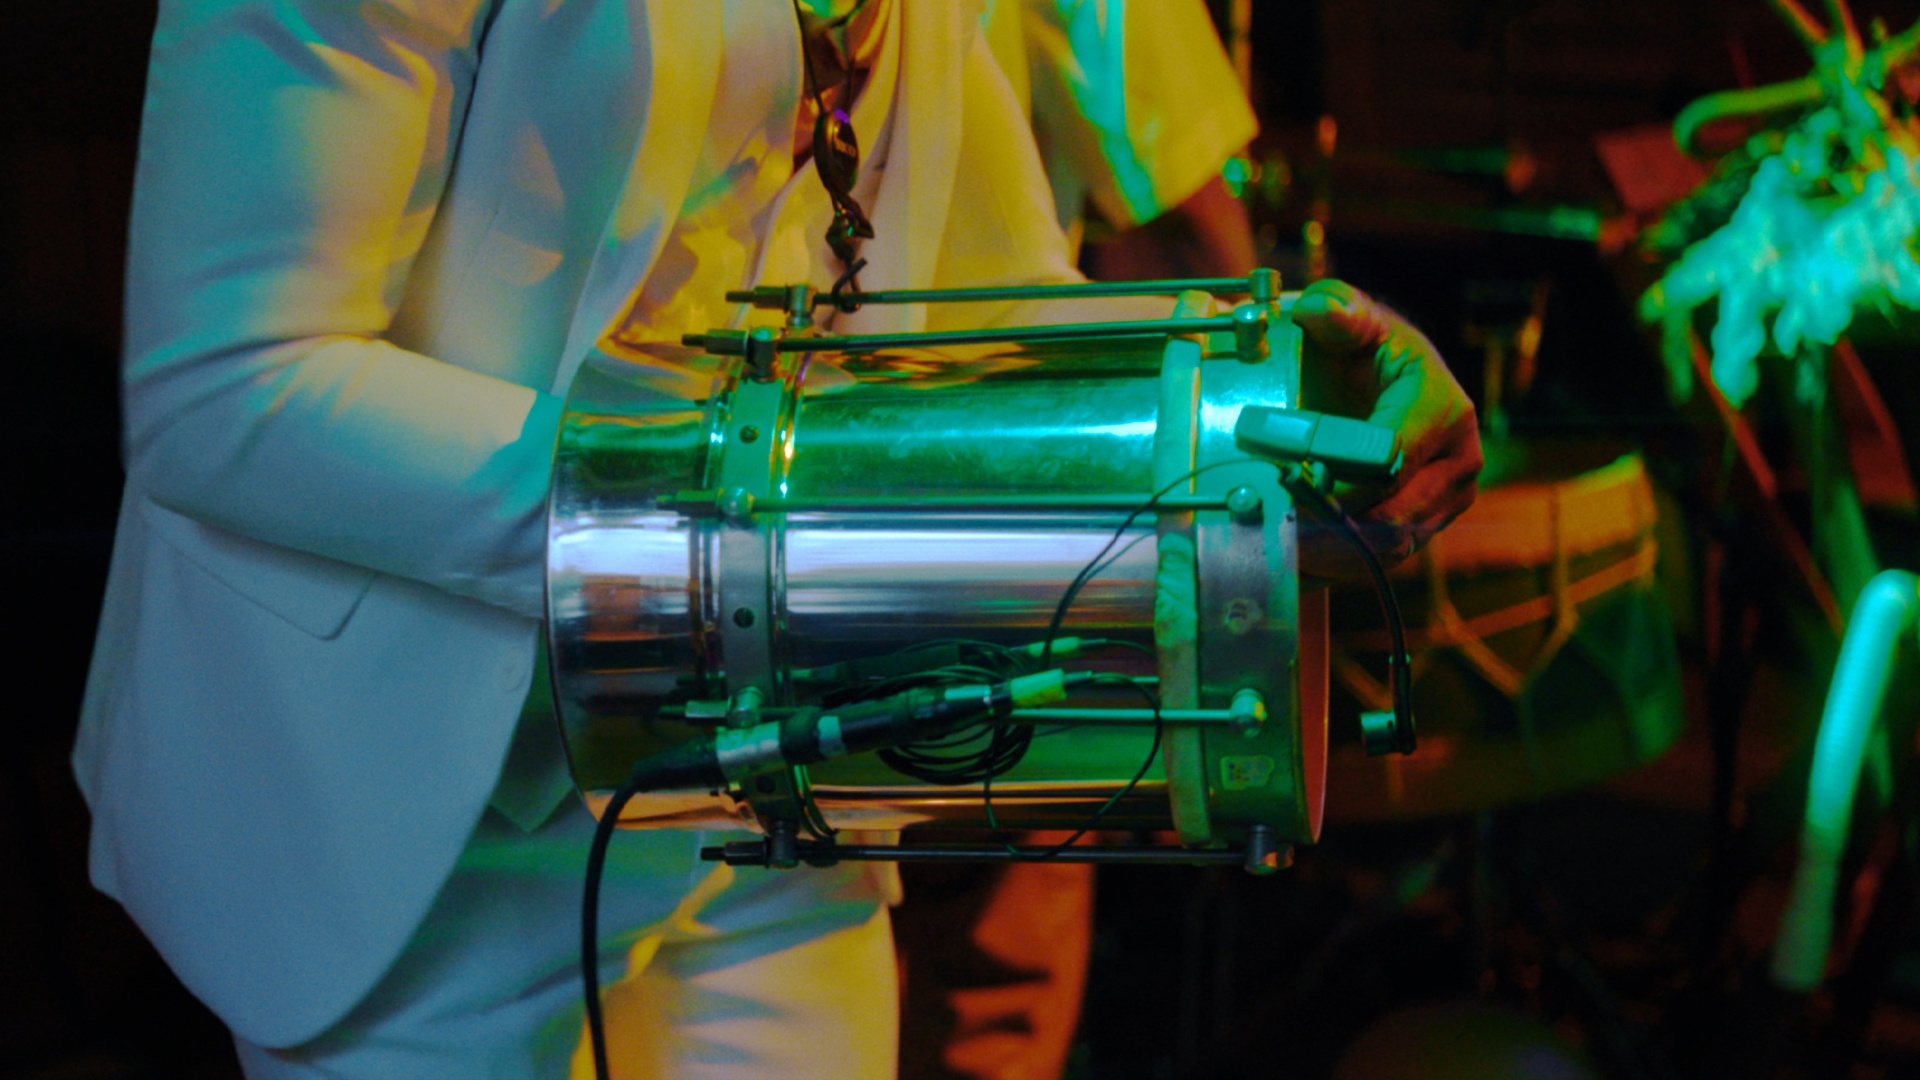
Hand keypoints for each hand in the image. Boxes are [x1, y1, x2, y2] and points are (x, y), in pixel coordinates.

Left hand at [1291, 279, 1480, 574]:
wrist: (1375, 375)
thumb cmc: (1358, 344)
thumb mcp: (1346, 315)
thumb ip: (1335, 310)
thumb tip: (1318, 310)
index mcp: (1443, 408)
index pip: (1389, 462)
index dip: (1336, 481)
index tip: (1286, 486)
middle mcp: (1459, 460)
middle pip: (1394, 516)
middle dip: (1332, 527)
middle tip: (1274, 532)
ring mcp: (1447, 500)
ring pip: (1390, 547)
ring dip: (1332, 554)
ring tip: (1278, 549)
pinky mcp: (1426, 526)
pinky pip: (1383, 559)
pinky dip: (1338, 564)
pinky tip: (1294, 559)